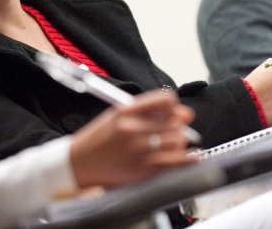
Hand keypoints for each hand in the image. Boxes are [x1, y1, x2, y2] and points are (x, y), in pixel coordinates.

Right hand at [69, 90, 196, 188]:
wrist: (79, 163)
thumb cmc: (99, 139)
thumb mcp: (117, 115)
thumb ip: (148, 111)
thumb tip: (185, 114)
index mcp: (126, 112)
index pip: (165, 100)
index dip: (174, 106)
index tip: (174, 111)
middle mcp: (133, 130)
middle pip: (174, 122)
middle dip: (179, 126)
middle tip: (175, 131)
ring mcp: (138, 151)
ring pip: (177, 141)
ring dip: (180, 142)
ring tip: (174, 144)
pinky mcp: (142, 170)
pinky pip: (174, 163)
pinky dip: (188, 159)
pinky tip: (192, 157)